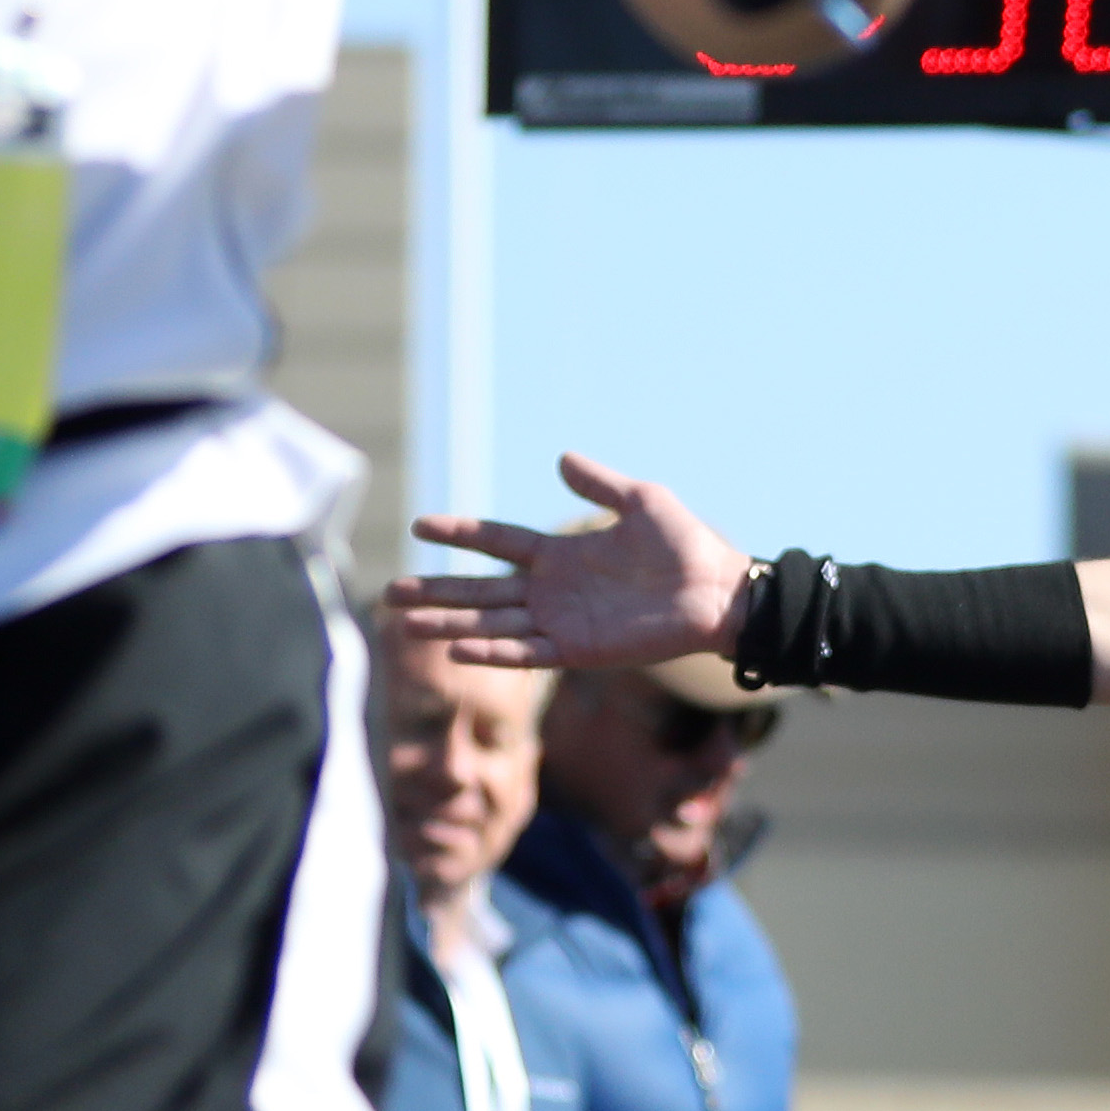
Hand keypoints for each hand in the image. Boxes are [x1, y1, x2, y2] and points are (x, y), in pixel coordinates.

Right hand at [400, 451, 752, 671]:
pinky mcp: (578, 649)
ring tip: (407, 625)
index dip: (460, 534)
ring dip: (450, 625)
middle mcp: (553, 590)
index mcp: (562, 554)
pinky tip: (458, 649)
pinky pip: (526, 652)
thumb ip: (598, 483)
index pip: (497, 541)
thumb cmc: (687, 546)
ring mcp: (562, 622)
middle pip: (480, 590)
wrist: (720, 592)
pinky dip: (493, 651)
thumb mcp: (640, 500)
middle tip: (389, 593)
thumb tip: (560, 458)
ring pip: (491, 624)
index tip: (420, 526)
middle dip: (436, 591)